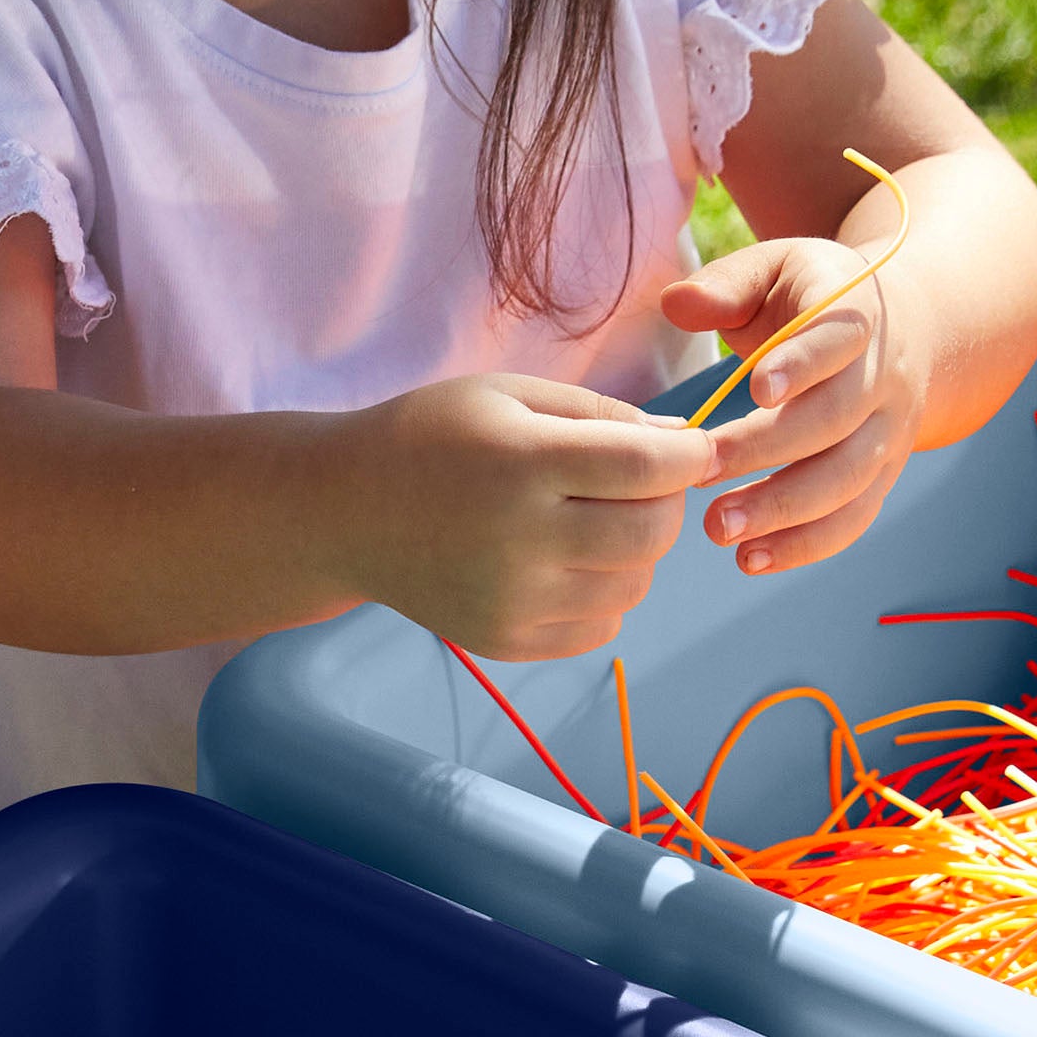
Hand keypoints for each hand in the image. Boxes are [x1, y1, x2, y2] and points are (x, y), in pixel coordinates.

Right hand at [336, 371, 714, 662]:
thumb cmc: (429, 439)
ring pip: (635, 585)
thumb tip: (681, 444)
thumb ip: (599, 413)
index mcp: (520, 463)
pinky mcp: (505, 641)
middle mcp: (518, 539)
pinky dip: (604, 595)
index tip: (692, 449)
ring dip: (635, 551)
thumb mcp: (508, 395)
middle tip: (642, 484)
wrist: (344, 513)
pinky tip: (566, 562)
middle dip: (667, 503)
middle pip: (652, 534)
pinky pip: (601, 627)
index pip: (647, 470)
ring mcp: (511, 600)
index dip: (690, 456)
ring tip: (594, 521)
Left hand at [664, 231, 929, 577]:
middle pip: (837, 421)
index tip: (755, 388)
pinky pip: (854, 517)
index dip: (802, 363)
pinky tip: (752, 559)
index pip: (838, 340)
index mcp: (858, 316)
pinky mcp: (883, 475)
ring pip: (849, 479)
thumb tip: (673, 303)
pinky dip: (806, 544)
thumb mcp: (777, 269)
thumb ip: (726, 284)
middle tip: (701, 474)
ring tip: (719, 530)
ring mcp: (889, 433)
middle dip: (768, 451)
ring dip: (785, 510)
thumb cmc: (815, 299)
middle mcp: (884, 378)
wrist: (909, 328)